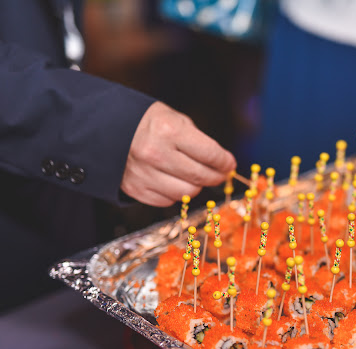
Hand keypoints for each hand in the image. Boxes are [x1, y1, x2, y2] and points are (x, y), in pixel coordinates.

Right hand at [121, 101, 235, 205]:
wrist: (104, 128)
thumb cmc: (146, 122)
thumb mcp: (174, 118)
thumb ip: (197, 140)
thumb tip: (221, 162)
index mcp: (169, 131)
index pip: (210, 154)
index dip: (225, 162)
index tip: (230, 164)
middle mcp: (156, 154)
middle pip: (201, 177)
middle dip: (216, 176)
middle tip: (220, 174)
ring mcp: (145, 174)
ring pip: (187, 193)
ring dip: (196, 187)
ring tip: (196, 177)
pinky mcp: (136, 189)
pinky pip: (167, 201)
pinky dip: (175, 194)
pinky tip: (174, 181)